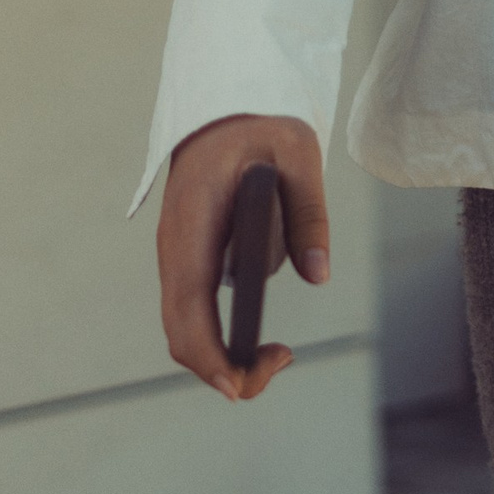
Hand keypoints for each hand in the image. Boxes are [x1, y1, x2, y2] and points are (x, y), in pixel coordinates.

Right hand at [158, 112, 328, 401]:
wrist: (221, 109)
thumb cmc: (259, 125)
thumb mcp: (296, 150)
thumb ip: (308, 211)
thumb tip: (318, 275)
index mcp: (193, 221)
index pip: (189, 304)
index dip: (209, 353)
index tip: (240, 384)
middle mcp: (175, 247)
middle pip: (181, 332)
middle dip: (222, 368)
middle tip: (280, 362)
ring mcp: (176, 257)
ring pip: (184, 328)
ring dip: (222, 355)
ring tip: (278, 354)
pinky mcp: (187, 261)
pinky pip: (193, 313)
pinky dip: (218, 338)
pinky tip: (255, 338)